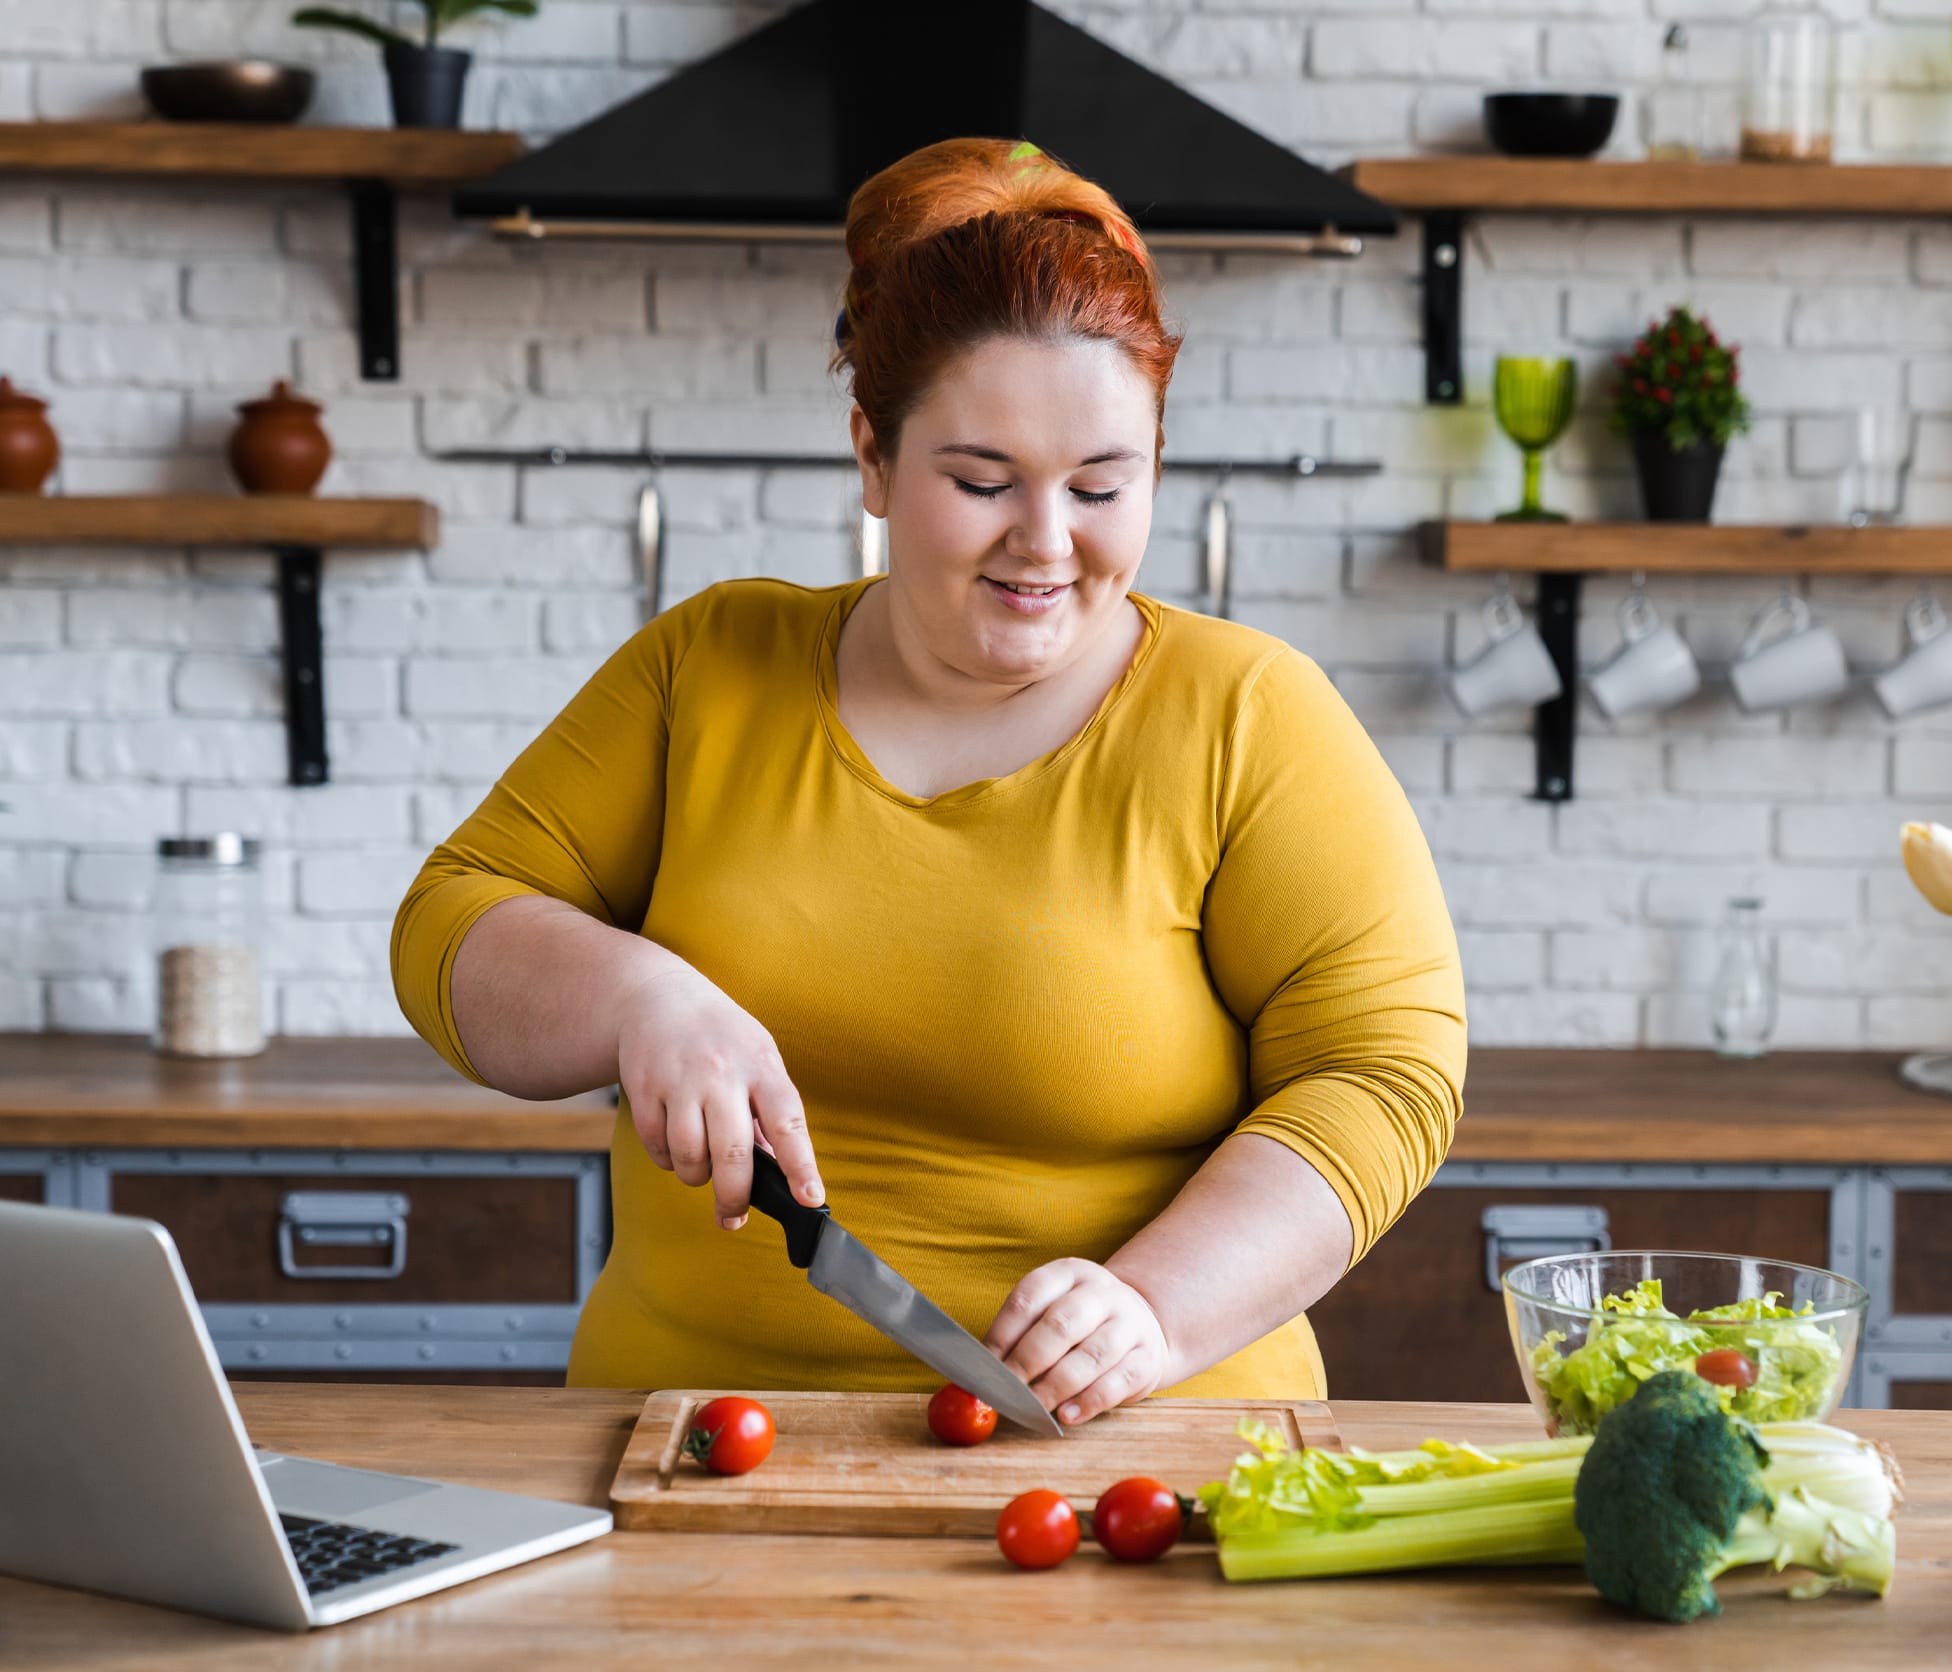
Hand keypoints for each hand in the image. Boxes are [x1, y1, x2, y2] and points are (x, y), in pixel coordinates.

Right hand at [614, 964, 822, 1228]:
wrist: (658, 997)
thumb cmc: (721, 1036)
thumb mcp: (758, 1058)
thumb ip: (768, 1111)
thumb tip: (778, 1170)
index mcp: (761, 1065)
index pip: (788, 1121)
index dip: (801, 1165)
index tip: (810, 1198)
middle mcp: (721, 1072)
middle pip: (732, 1154)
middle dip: (735, 1197)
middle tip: (734, 1216)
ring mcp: (680, 1080)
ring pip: (689, 1158)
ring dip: (696, 1176)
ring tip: (701, 1165)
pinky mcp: (643, 1089)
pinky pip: (657, 1148)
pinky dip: (667, 1159)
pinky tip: (675, 1142)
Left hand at [983, 1258, 1173, 1426]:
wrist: (1143, 1325)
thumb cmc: (1081, 1324)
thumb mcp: (1052, 1310)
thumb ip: (1020, 1334)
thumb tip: (982, 1370)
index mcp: (1069, 1273)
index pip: (1030, 1297)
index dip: (1003, 1333)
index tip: (983, 1366)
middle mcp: (1102, 1292)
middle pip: (1061, 1324)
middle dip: (1027, 1361)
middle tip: (1006, 1389)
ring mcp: (1130, 1324)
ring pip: (1090, 1356)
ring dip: (1055, 1386)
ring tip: (1033, 1407)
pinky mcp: (1147, 1358)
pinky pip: (1117, 1383)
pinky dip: (1088, 1402)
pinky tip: (1066, 1415)